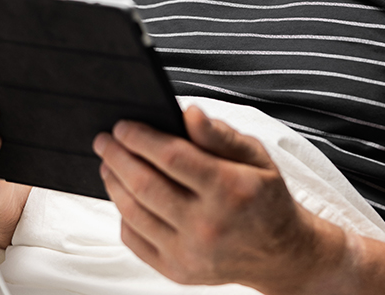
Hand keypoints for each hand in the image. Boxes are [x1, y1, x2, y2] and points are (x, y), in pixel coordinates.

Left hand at [92, 105, 346, 292]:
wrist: (280, 253)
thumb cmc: (265, 197)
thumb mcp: (255, 155)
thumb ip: (219, 134)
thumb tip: (188, 113)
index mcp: (229, 189)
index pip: (172, 158)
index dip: (141, 138)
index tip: (123, 125)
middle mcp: (207, 224)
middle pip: (145, 185)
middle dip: (117, 156)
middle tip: (104, 139)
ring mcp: (190, 253)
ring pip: (134, 213)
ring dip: (114, 183)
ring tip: (108, 163)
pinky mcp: (178, 271)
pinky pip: (136, 240)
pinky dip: (123, 214)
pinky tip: (123, 194)